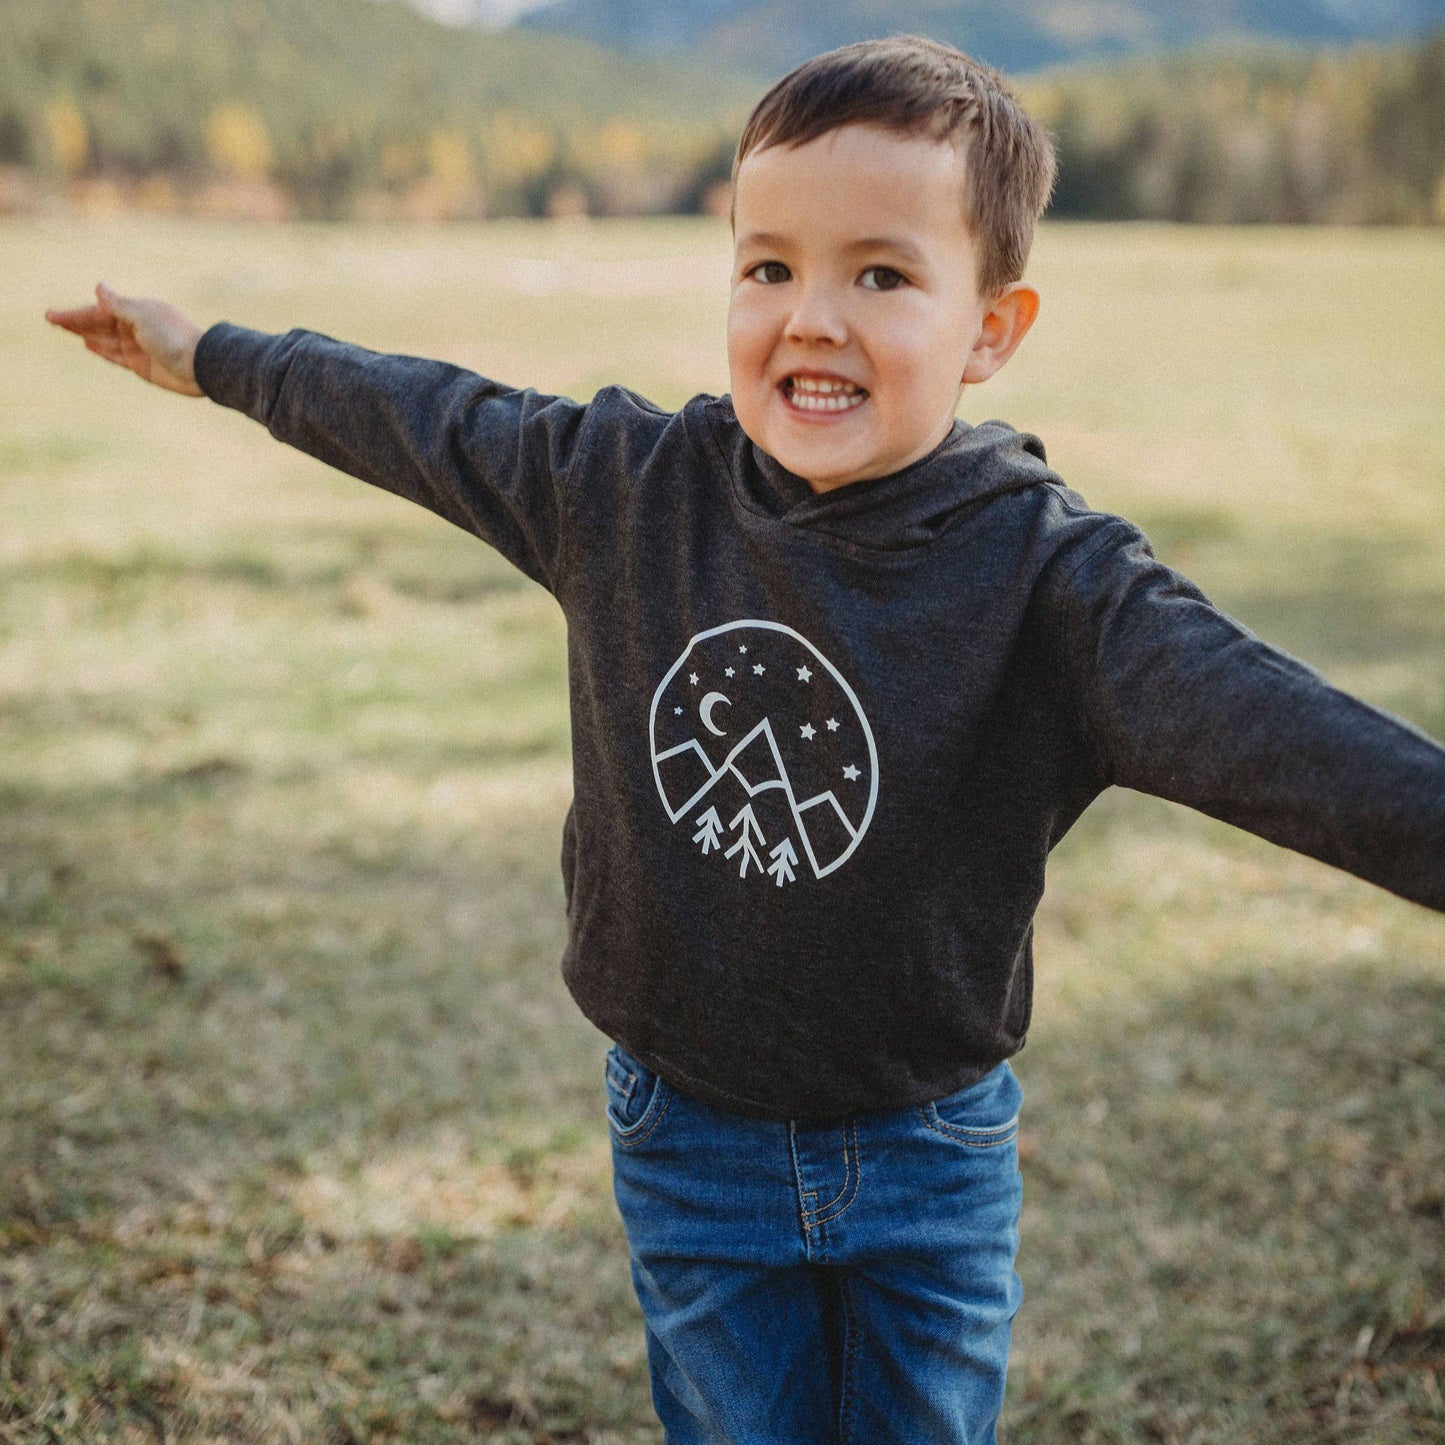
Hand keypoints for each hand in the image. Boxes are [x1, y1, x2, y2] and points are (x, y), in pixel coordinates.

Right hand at [45, 282, 204, 396]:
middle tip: (51, 319)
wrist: (200, 367)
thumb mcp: (143, 316)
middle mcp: (136, 327)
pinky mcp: (142, 366)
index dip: (75, 313)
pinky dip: (102, 350)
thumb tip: (99, 287)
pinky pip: (116, 356)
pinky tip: (88, 344)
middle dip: (76, 321)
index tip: (52, 315)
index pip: (99, 310)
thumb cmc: (174, 338)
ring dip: (85, 333)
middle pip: (99, 323)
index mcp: (136, 311)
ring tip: (64, 328)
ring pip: (105, 339)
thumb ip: (118, 305)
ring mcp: (138, 347)